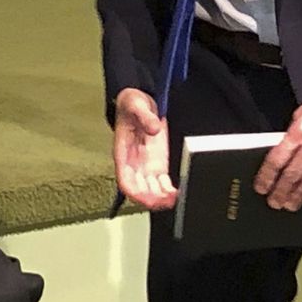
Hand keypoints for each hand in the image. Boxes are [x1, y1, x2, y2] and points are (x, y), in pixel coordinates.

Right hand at [113, 89, 176, 209]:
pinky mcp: (157, 164)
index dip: (135, 193)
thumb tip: (154, 128)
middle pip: (139, 190)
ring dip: (161, 198)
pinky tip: (177, 191)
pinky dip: (169, 190)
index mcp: (123, 153)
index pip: (125, 180)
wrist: (139, 101)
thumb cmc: (131, 104)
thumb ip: (145, 117)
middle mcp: (133, 163)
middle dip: (151, 200)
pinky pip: (162, 183)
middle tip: (167, 201)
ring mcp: (146, 165)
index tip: (147, 198)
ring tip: (175, 197)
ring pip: (151, 190)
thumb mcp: (136, 105)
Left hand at [254, 92, 301, 210]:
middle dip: (281, 191)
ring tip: (290, 205)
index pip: (277, 159)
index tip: (261, 187)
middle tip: (274, 202)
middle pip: (292, 174)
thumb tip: (283, 150)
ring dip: (298, 195)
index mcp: (299, 131)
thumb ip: (292, 132)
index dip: (267, 176)